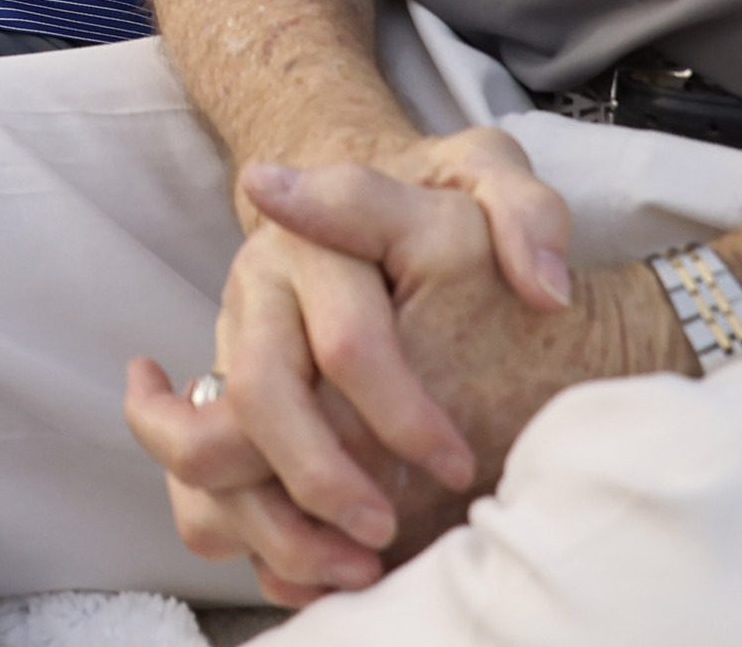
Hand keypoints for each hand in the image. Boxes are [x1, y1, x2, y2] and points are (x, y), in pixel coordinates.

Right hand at [124, 132, 576, 600]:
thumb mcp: (489, 176)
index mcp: (314, 237)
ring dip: (271, 518)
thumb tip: (542, 286)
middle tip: (390, 531)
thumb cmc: (443, 199)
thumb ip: (526, 214)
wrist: (379, 210)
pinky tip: (305, 566)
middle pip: (261, 394)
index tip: (458, 466)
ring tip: (352, 566)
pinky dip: (239, 528)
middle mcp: (257, 288)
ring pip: (206, 444)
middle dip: (324, 476)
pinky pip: (198, 473)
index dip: (402, 415)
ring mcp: (229, 338)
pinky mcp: (223, 385)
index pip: (349, 342)